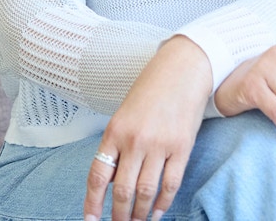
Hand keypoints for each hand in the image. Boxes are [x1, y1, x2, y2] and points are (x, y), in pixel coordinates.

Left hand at [84, 36, 211, 220]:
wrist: (182, 69)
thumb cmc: (151, 90)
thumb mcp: (125, 114)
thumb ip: (118, 145)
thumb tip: (111, 181)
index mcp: (115, 131)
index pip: (98, 175)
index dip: (93, 203)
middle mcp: (135, 140)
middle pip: (123, 190)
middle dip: (120, 215)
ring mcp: (159, 144)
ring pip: (146, 192)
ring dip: (140, 213)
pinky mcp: (181, 147)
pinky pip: (170, 184)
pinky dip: (163, 203)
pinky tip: (158, 213)